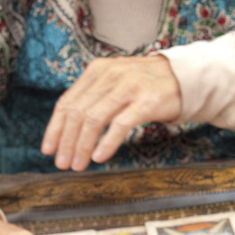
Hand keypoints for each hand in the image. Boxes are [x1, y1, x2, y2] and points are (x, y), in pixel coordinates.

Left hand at [41, 54, 181, 170]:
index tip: (48, 149)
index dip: (54, 128)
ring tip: (78, 164)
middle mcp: (110, 76)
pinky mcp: (146, 101)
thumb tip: (67, 128)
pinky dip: (106, 142)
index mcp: (98, 70)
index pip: (67, 101)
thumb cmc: (147, 85)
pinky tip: (99, 156)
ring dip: (82, 145)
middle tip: (62, 162)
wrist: (185, 78)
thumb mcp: (116, 81)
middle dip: (66, 141)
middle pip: (77, 112)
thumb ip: (94, 97)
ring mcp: (128, 87)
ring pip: (94, 119)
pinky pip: (120, 124)